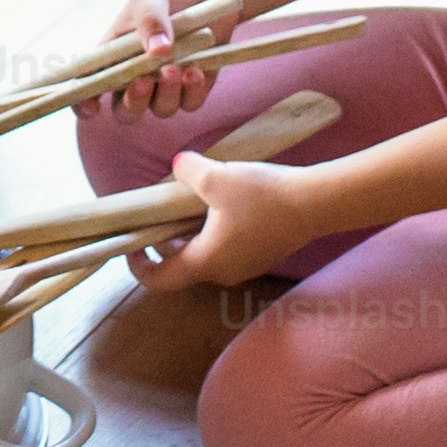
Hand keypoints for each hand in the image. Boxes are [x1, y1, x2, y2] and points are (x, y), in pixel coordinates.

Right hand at [98, 0, 243, 118]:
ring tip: (178, 67)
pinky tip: (197, 68)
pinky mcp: (195, 85)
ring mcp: (166, 83)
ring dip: (167, 94)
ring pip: (160, 109)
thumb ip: (150, 18)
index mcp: (113, 54)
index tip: (92, 107)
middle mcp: (136, 74)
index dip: (83, 102)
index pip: (89, 85)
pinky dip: (192, 91)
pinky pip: (190, 103)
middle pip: (125, 110)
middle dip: (133, 103)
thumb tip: (158, 51)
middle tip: (144, 81)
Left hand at [135, 151, 320, 291]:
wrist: (315, 203)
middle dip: (165, 242)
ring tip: (188, 202)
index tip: (130, 246)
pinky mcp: (261, 255)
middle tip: (158, 213)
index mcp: (205, 262)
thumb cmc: (262, 196)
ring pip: (205, 256)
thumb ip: (186, 172)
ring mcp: (245, 266)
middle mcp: (223, 273)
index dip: (138, 266)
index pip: (159, 280)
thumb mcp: (216, 177)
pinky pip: (226, 250)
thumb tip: (176, 166)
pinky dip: (213, 233)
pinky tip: (219, 204)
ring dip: (190, 235)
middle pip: (181, 265)